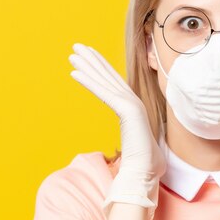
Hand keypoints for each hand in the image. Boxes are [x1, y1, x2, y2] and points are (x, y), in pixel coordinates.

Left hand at [69, 43, 165, 219]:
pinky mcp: (127, 110)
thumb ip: (133, 140)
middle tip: (77, 47)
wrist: (146, 172)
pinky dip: (89, 82)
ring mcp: (131, 105)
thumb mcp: (136, 146)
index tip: (90, 58)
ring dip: (88, 65)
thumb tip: (130, 148)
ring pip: (105, 81)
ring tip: (73, 53)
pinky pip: (103, 93)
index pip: (115, 84)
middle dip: (93, 60)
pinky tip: (74, 73)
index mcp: (134, 109)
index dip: (102, 69)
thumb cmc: (143, 165)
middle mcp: (133, 103)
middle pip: (109, 77)